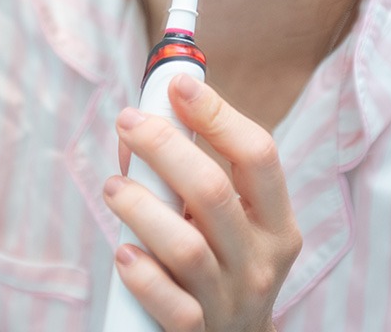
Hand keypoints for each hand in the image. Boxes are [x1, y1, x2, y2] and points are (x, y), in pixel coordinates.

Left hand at [104, 73, 301, 331]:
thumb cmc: (218, 267)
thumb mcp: (220, 221)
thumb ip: (184, 175)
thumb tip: (137, 125)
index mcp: (276, 222)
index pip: (258, 154)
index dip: (217, 114)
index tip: (177, 85)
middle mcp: (262, 260)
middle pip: (213, 190)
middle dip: (164, 147)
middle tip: (128, 122)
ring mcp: (232, 300)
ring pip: (187, 247)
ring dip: (142, 207)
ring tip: (113, 188)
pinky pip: (171, 304)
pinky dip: (143, 274)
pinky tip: (124, 253)